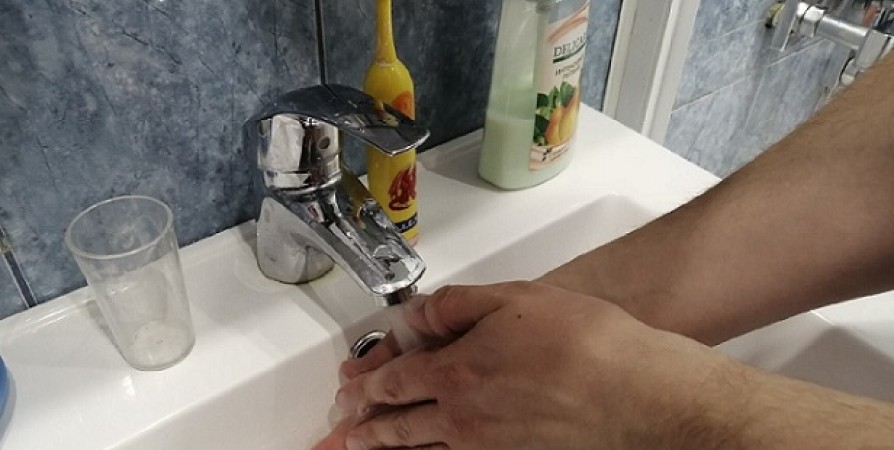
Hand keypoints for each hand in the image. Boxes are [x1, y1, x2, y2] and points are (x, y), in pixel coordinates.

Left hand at [317, 281, 741, 448]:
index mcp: (457, 372)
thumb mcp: (515, 299)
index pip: (392, 382)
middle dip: (363, 429)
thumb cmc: (587, 343)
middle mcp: (462, 419)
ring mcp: (486, 449)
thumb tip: (416, 315)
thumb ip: (456, 306)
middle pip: (398, 428)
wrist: (639, 396)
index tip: (346, 392)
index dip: (364, 387)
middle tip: (339, 434)